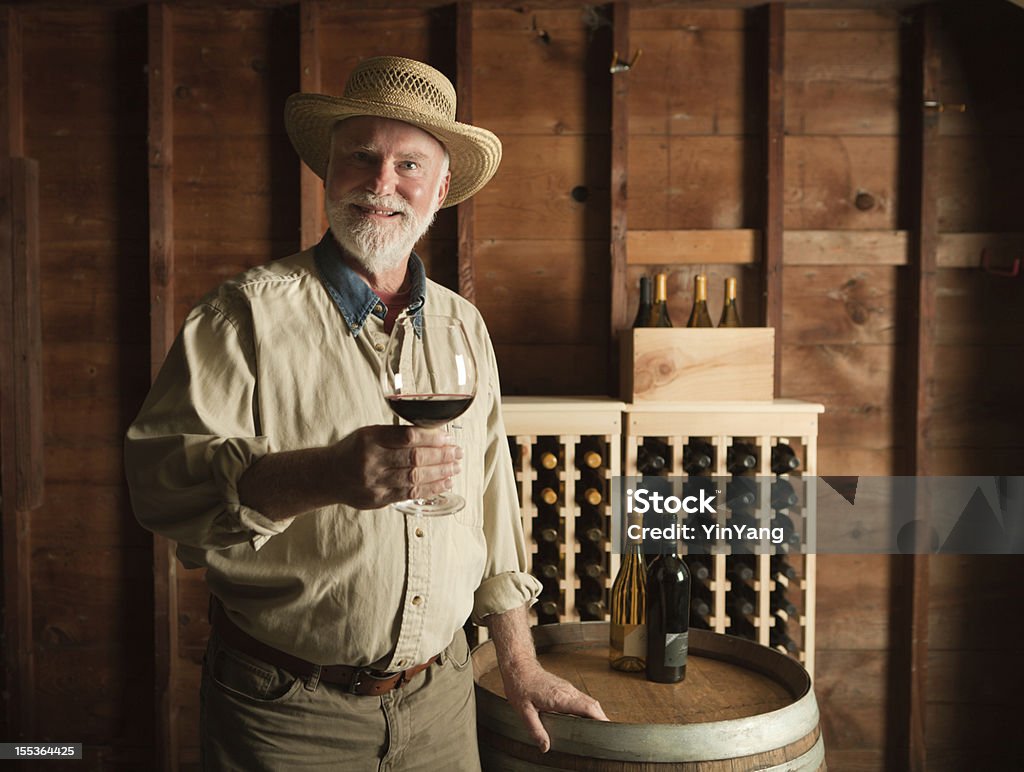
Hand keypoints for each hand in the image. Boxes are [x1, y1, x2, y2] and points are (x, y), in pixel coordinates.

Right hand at [329, 425, 462, 508]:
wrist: (327, 476)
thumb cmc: (353, 450)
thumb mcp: (369, 434)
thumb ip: (396, 435)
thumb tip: (433, 434)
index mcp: (370, 438)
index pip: (407, 437)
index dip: (431, 438)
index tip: (448, 438)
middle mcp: (372, 460)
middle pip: (414, 458)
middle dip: (441, 456)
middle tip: (458, 453)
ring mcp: (375, 482)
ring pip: (414, 478)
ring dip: (440, 473)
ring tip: (455, 468)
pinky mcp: (378, 499)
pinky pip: (409, 494)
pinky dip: (430, 489)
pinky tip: (444, 483)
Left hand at [500, 659, 608, 753]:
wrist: (519, 667)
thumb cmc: (520, 685)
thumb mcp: (524, 711)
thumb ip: (536, 730)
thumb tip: (545, 746)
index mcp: (560, 698)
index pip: (587, 708)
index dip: (599, 719)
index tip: (607, 729)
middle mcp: (568, 692)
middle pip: (593, 705)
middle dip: (602, 719)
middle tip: (607, 735)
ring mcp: (568, 688)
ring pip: (589, 701)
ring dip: (596, 714)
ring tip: (599, 730)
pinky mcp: (565, 688)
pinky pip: (582, 698)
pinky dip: (589, 709)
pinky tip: (586, 719)